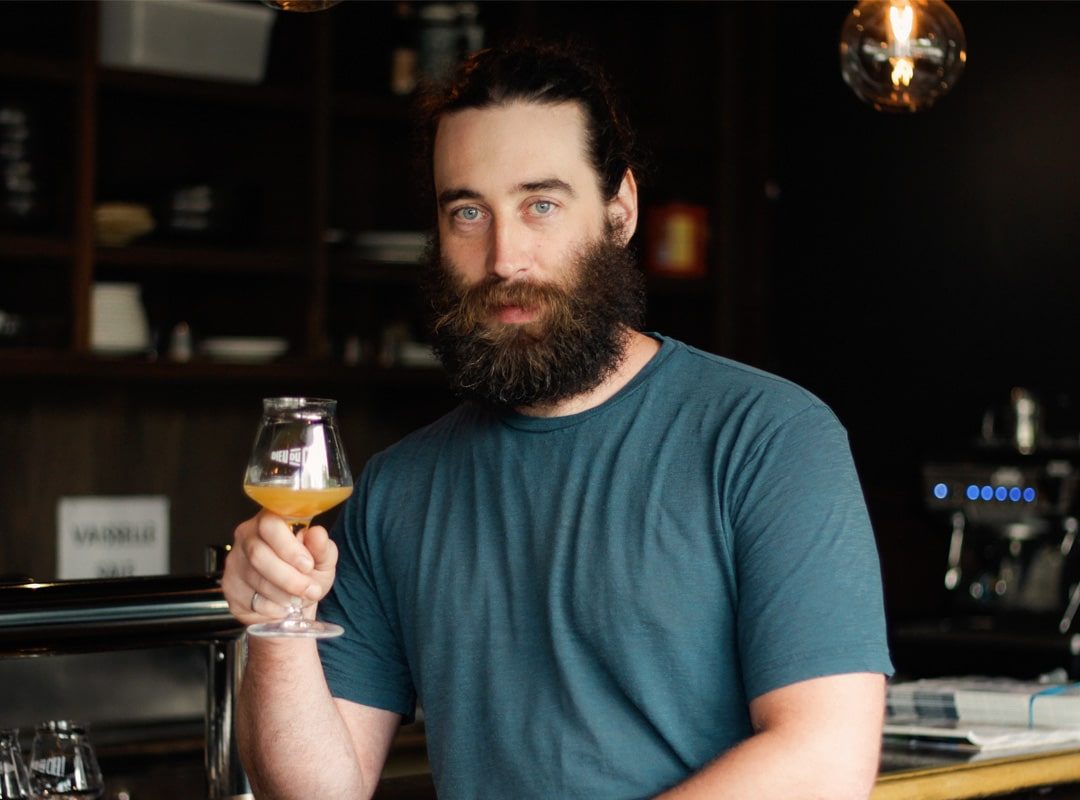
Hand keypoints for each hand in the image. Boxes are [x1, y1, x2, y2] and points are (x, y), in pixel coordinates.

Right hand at [221, 510, 338, 626]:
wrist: (292, 603)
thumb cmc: (307, 574)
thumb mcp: (323, 560)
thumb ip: (322, 547)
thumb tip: (317, 533)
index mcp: (272, 520)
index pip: (270, 524)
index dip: (289, 547)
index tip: (308, 565)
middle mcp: (248, 535)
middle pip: (258, 554)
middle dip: (288, 577)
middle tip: (309, 589)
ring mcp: (235, 560)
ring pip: (255, 578)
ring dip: (283, 594)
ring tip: (299, 599)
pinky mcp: (230, 585)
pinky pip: (248, 598)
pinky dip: (271, 607)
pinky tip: (282, 606)